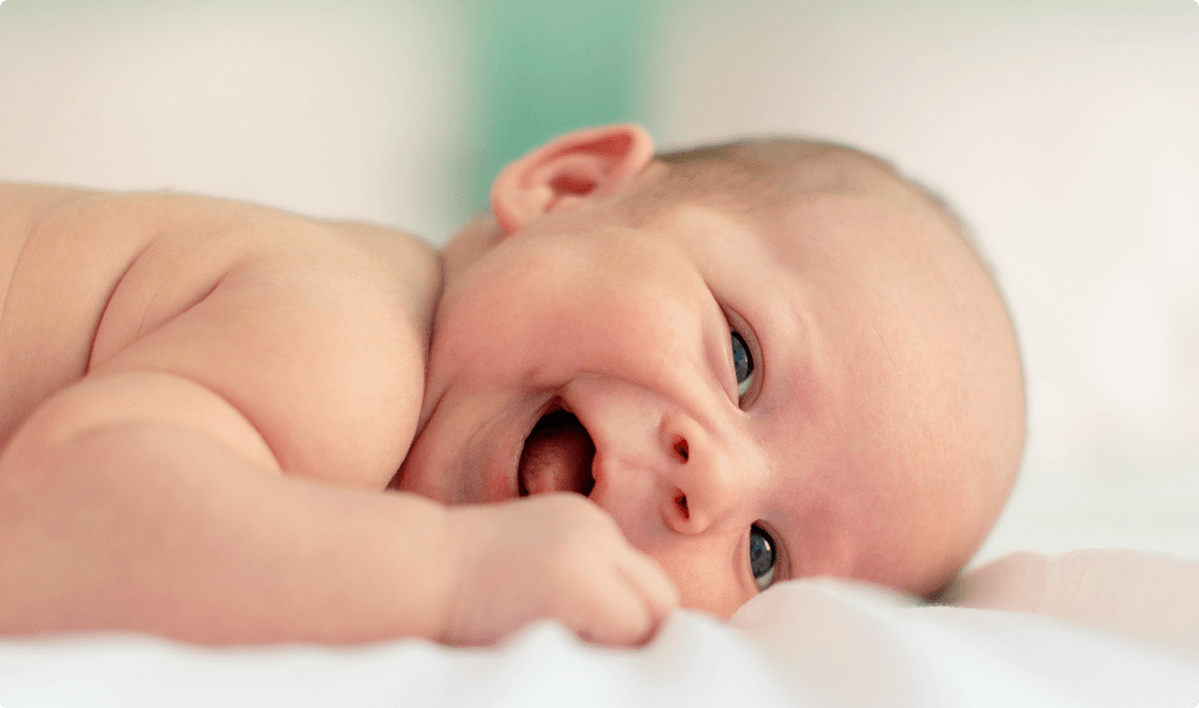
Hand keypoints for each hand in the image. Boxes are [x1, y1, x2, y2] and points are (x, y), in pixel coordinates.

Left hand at [440, 493, 678, 645]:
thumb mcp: (543, 651)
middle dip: (645, 627)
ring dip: (628, 598)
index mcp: (578, 582)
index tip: (607, 666)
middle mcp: (591, 540)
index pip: (646, 629)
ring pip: (643, 571)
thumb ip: (599, 651)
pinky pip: (617, 549)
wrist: (434, 568)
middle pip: (661, 595)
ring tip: (583, 619)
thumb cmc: (474, 629)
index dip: (632, 655)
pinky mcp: (578, 508)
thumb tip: (639, 660)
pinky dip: (607, 573)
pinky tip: (569, 588)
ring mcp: (587, 518)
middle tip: (608, 649)